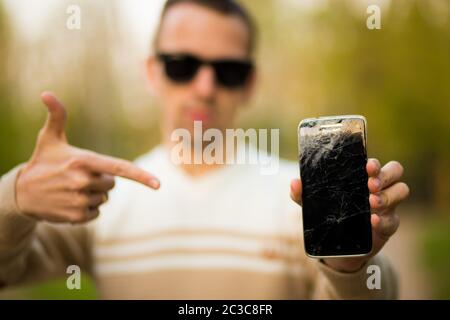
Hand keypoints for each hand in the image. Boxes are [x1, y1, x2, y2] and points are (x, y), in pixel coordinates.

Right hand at [16, 92, 159, 223]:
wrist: (21, 193)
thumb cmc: (42, 162)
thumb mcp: (49, 138)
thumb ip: (57, 116)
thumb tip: (46, 93)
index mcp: (83, 161)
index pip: (119, 168)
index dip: (141, 176)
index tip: (158, 184)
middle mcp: (82, 181)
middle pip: (112, 184)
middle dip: (101, 180)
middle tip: (78, 176)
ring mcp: (79, 200)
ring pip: (104, 199)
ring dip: (93, 195)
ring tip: (71, 189)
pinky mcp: (75, 216)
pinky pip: (96, 212)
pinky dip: (87, 208)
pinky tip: (70, 201)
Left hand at [290, 158, 409, 271]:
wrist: (338, 248)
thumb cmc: (329, 216)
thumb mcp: (313, 205)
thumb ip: (303, 194)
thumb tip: (295, 182)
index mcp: (362, 177)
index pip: (376, 163)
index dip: (375, 163)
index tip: (367, 166)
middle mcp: (379, 187)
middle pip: (395, 171)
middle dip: (385, 175)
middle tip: (370, 184)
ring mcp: (387, 205)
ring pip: (401, 190)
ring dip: (388, 195)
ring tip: (372, 203)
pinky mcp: (389, 225)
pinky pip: (394, 219)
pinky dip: (385, 219)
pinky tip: (373, 221)